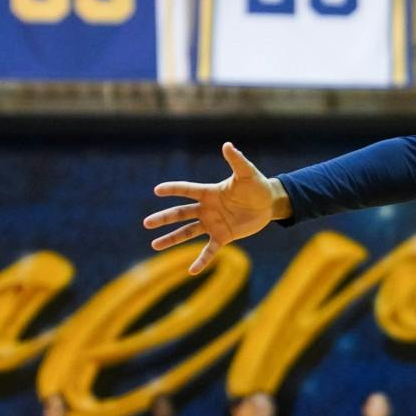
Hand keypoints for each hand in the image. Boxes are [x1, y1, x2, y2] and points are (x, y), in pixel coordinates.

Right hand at [145, 143, 286, 274]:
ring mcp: (213, 223)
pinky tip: (191, 271)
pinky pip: (209, 250)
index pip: (186, 190)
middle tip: (146, 223)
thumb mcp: (247, 173)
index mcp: (209, 192)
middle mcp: (206, 209)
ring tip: (154, 245)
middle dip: (163, 219)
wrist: (268, 203)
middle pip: (180, 214)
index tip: (157, 190)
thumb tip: (227, 145)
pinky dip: (201, 260)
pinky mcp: (224, 236)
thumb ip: (236, 160)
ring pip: (187, 232)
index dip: (173, 189)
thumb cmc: (256, 185)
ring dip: (171, 239)